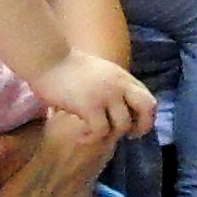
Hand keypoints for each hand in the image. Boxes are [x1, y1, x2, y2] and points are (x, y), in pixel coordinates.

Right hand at [32, 52, 155, 140]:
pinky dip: (92, 138)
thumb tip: (114, 108)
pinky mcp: (90, 106)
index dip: (145, 117)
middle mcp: (120, 85)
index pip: (148, 99)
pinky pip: (101, 131)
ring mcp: (107, 95)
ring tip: (94, 134)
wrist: (48, 58)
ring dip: (110, 135)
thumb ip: (112, 86)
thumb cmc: (66, 66)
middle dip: (143, 126)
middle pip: (147, 108)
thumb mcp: (99, 73)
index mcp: (124, 78)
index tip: (134, 126)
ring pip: (123, 125)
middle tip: (128, 136)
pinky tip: (81, 136)